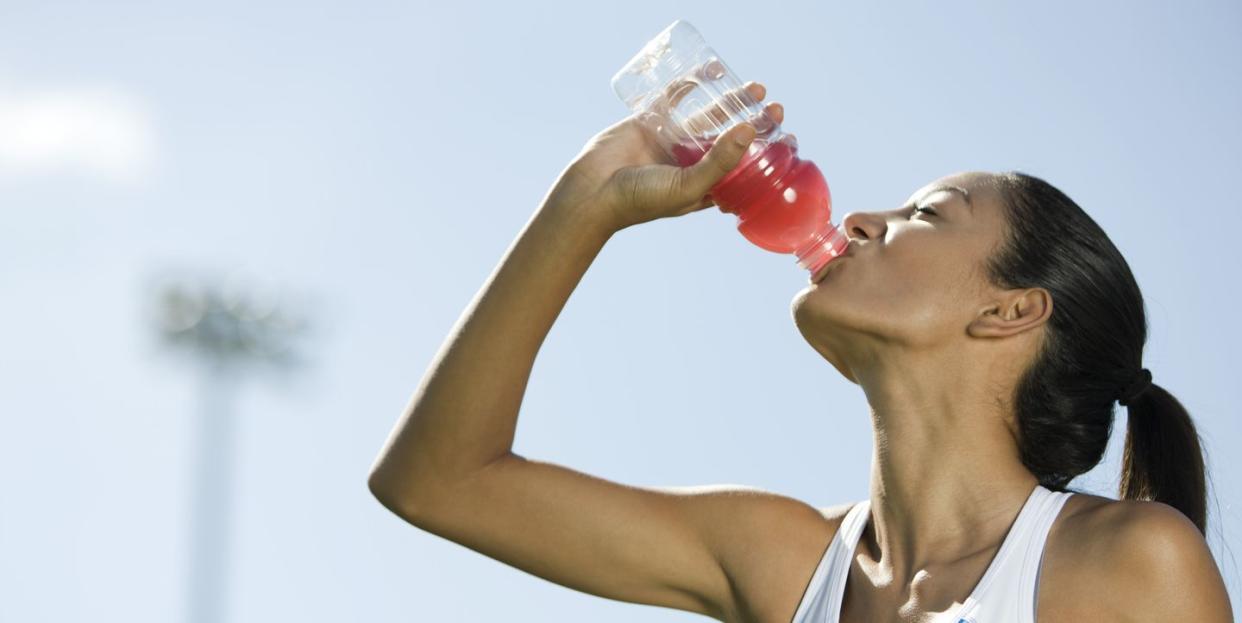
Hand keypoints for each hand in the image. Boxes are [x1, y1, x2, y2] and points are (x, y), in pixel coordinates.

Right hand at [544, 81, 785, 232]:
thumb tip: (749, 129)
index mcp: (704, 187)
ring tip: (756, 89)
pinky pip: (675, 99)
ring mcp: (672, 142)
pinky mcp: (652, 122)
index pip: (744, 170)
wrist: (593, 191)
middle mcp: (691, 164)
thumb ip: (720, 160)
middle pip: (731, 140)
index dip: (767, 156)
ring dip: (731, 102)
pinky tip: (710, 72)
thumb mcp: (689, 186)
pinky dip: (691, 84)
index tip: (788, 142)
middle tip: (775, 110)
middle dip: (754, 124)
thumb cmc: (642, 200)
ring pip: (708, 117)